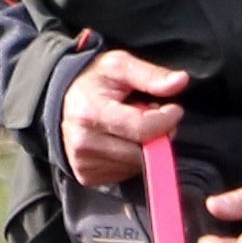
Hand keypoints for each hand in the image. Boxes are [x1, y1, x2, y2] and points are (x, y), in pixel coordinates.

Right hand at [59, 44, 189, 189]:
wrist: (61, 100)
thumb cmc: (94, 82)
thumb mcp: (120, 66)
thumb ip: (150, 75)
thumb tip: (180, 81)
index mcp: (91, 113)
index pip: (143, 129)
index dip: (167, 119)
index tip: (173, 108)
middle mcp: (84, 143)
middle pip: (143, 150)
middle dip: (158, 133)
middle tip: (150, 114)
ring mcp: (84, 163)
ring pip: (138, 164)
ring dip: (145, 147)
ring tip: (132, 126)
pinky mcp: (88, 176)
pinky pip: (126, 174)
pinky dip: (132, 158)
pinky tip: (121, 140)